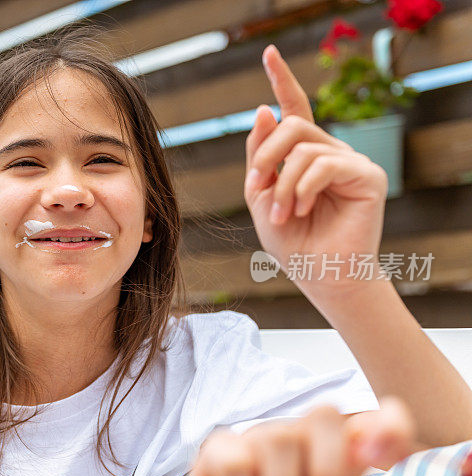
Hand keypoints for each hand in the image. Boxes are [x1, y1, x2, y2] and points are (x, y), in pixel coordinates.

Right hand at [185, 397, 415, 475]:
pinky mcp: (216, 454)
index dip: (388, 426)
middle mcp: (297, 443)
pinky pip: (234, 454)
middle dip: (327, 466)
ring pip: (278, 436)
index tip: (388, 459)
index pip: (370, 420)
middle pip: (324, 413)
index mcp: (334, 457)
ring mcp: (255, 444)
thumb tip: (371, 435)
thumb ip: (348, 474)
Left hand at [245, 45, 388, 293]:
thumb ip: (260, 155)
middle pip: (292, 126)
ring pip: (304, 148)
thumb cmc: (290, 241)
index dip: (281, 80)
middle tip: (256, 186)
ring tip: (282, 215)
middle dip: (265, 156)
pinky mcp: (368, 175)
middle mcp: (329, 152)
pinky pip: (325, 164)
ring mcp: (350, 162)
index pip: (294, 109)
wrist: (318, 275)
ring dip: (282, 184)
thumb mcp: (260, 195)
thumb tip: (265, 109)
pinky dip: (303, 188)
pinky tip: (300, 209)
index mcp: (303, 155)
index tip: (268, 53)